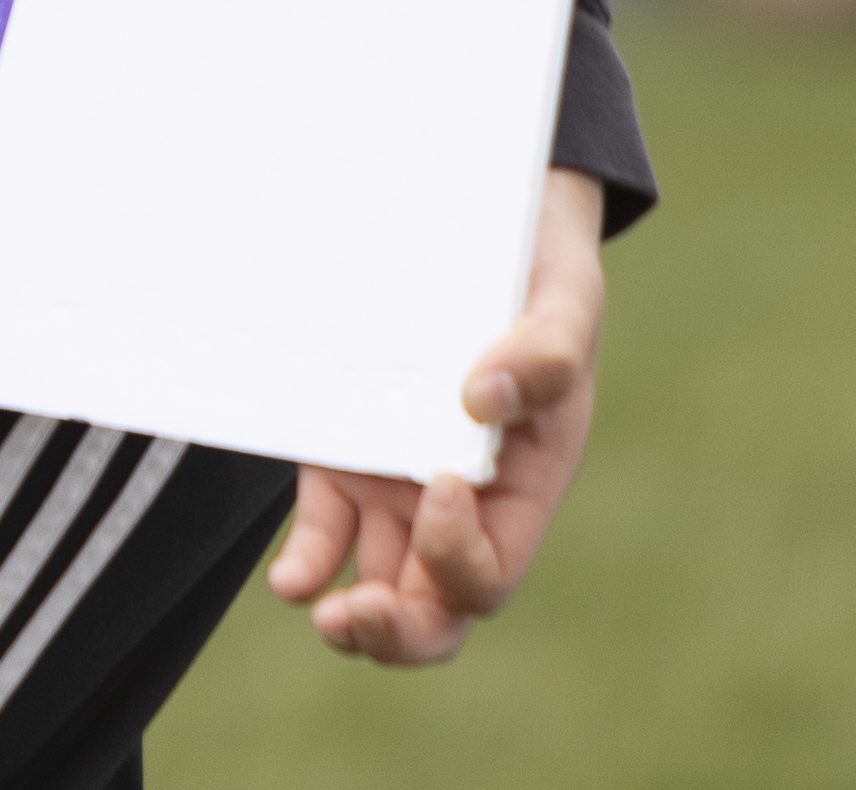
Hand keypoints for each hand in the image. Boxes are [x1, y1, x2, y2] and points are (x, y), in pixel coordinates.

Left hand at [267, 167, 602, 667]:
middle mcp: (461, 502)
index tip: (441, 482)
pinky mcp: (348, 458)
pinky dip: (309, 564)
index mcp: (524, 486)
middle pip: (436, 607)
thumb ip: (546, 351)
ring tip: (327, 612)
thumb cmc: (537, 272)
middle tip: (361, 616)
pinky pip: (327, 533)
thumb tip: (483, 400)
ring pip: (380, 585)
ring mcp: (399, 485)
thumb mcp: (564, 302)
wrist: (483, 224)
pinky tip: (291, 579)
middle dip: (401, 631)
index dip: (461, 557)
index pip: (490, 569)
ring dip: (354, 615)